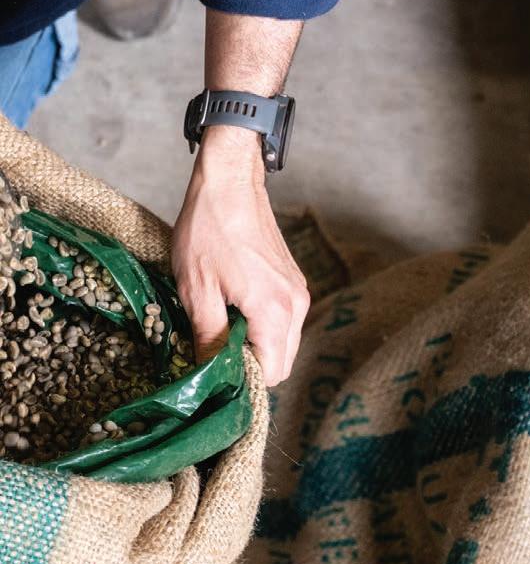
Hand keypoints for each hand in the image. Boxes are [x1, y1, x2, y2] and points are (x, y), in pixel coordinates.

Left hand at [172, 126, 309, 385]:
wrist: (229, 182)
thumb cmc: (209, 230)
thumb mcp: (197, 290)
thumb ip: (209, 338)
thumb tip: (210, 375)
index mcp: (273, 312)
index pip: (272, 375)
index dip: (243, 381)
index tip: (215, 373)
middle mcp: (295, 306)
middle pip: (282, 363)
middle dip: (251, 366)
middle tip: (213, 352)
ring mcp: (298, 292)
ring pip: (284, 343)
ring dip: (257, 346)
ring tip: (221, 329)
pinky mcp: (293, 281)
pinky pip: (285, 321)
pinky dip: (264, 328)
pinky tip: (234, 310)